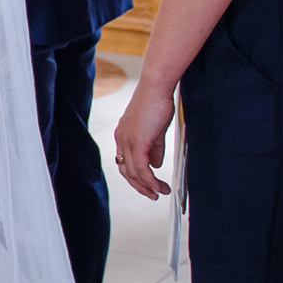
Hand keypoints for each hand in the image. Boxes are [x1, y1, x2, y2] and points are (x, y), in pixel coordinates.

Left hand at [113, 82, 175, 199]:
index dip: (136, 176)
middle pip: (126, 171)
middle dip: (140, 186)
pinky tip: (159, 186)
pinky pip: (142, 168)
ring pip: (134, 172)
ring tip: (160, 192)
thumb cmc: (157, 102)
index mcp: (123, 135)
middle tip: (153, 194)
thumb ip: (155, 148)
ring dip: (148, 186)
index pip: (125, 162)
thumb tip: (155, 165)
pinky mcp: (137, 142)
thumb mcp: (155, 130)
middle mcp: (121, 139)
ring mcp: (127, 141)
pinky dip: (150, 180)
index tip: (148, 184)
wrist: (157, 87)